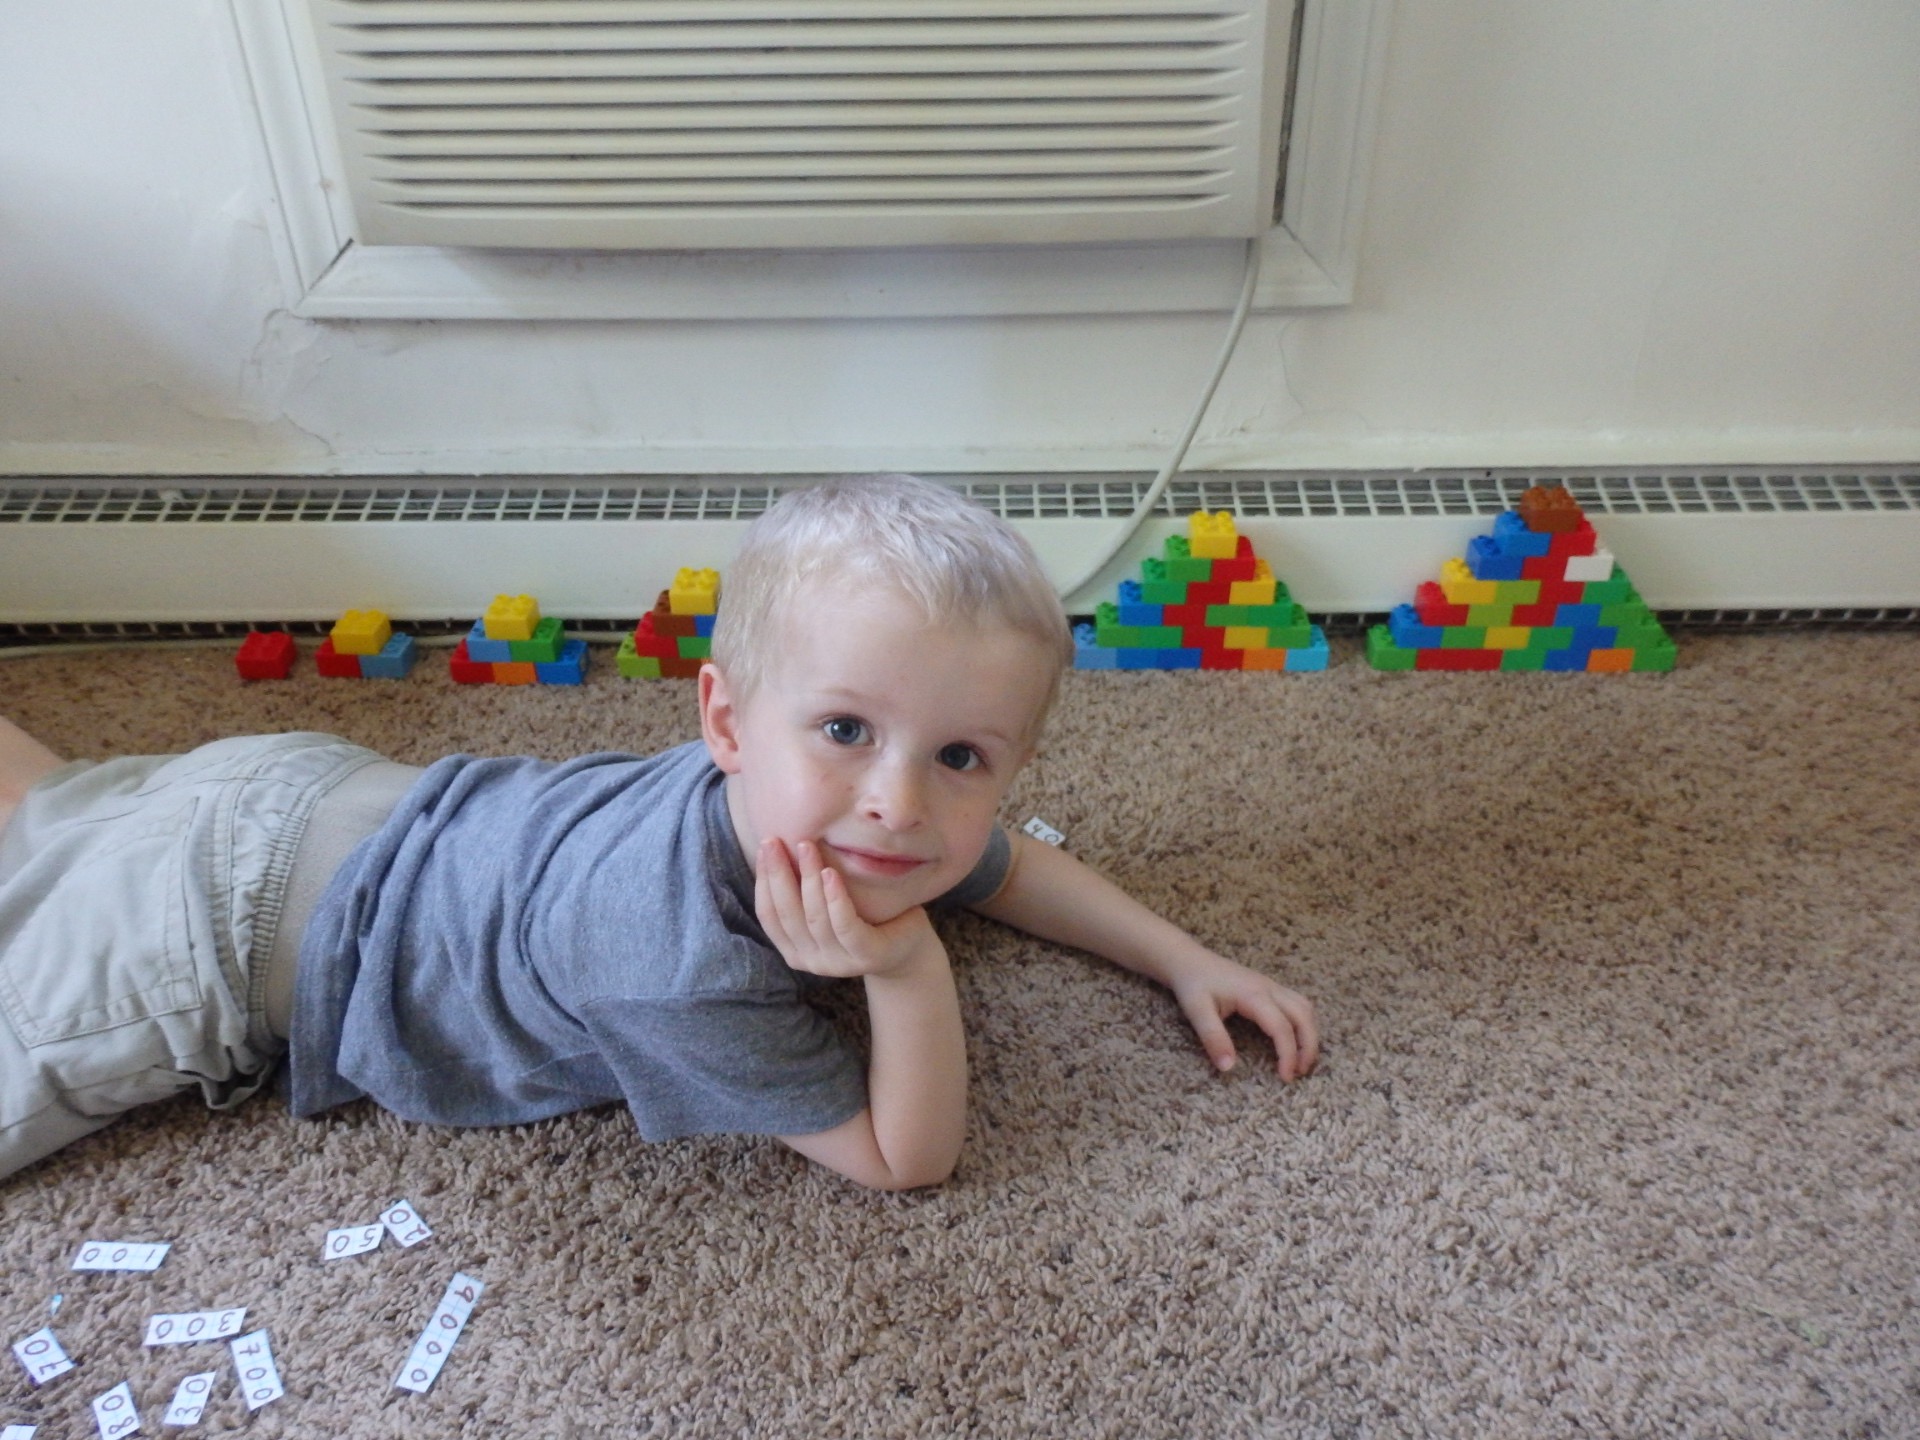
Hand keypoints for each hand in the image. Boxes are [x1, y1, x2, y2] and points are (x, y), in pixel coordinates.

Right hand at [755, 838, 941, 980]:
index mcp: (795, 950)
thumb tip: (778, 847)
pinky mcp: (866, 956)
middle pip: (787, 915)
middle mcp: (811, 960)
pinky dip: (835, 899)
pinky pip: (845, 926)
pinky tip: (831, 873)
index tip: (764, 847)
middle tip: (774, 841)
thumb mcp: (827, 907)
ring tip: (807, 847)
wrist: (907, 946)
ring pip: (814, 918)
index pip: (769, 916)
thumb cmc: (863, 918)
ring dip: (808, 879)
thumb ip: (804, 892)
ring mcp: (838, 963)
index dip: (764, 881)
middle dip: (778, 874)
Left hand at [1169, 952, 1319, 1080]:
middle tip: (1300, 1072)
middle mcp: (1269, 988)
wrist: (1188, 959)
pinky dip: (1303, 1023)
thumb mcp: (1197, 1011)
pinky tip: (1294, 1038)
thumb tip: (1228, 1067)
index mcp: (1254, 995)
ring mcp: (1271, 985)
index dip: (1288, 1055)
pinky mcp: (1268, 987)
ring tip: (1301, 1059)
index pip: (1281, 1028)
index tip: (1285, 1077)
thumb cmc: (1192, 983)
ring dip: (1309, 1033)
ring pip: (1304, 1008)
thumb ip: (1213, 1038)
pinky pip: (1297, 1003)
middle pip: (1303, 1016)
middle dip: (1308, 1046)